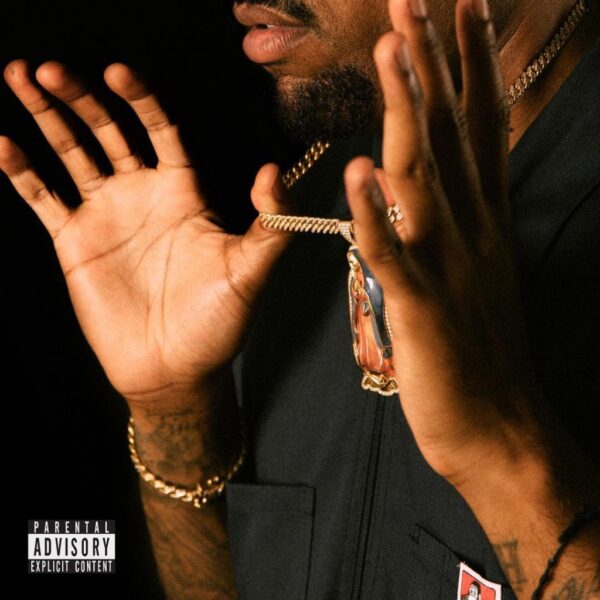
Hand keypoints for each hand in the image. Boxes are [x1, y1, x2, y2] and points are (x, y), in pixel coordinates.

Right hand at [1, 60, 290, 407]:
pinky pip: (42, 198)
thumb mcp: (251, 270)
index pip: (161, 129)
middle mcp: (141, 195)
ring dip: (46, 116)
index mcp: (183, 193)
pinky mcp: (74, 242)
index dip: (141, 98)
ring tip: (20, 76)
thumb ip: (270, 222)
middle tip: (49, 70)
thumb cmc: (217, 322)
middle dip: (80, 97)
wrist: (174, 367)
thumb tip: (272, 171)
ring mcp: (105, 216)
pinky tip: (4, 145)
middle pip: (108, 130)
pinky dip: (22, 172)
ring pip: (70, 152)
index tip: (119, 72)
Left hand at [344, 0, 539, 484]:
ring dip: (408, 112)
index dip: (469, 68)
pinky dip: (375, 211)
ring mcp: (446, 266)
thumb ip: (459, 228)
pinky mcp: (421, 308)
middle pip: (452, 135)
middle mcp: (470, 232)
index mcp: (481, 223)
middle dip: (434, 64)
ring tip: (392, 51)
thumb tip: (433, 189)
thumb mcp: (477, 276)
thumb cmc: (482, 354)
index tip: (460, 11)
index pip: (476, 130)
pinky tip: (362, 170)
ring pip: (424, 176)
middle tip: (417, 1)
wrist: (500, 426)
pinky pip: (391, 252)